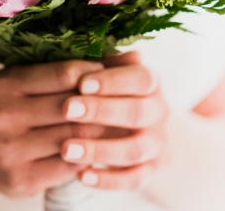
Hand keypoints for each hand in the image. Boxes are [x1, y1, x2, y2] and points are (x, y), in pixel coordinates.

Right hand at [0, 60, 115, 197]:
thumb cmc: (14, 110)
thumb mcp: (29, 83)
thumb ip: (72, 67)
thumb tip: (135, 55)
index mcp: (5, 83)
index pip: (65, 74)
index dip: (95, 75)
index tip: (108, 77)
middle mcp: (1, 114)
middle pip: (72, 107)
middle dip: (102, 106)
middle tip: (122, 104)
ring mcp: (8, 149)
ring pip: (74, 137)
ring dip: (101, 133)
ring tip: (116, 126)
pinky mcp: (19, 178)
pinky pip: (69, 166)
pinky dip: (88, 157)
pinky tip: (94, 149)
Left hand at [60, 52, 168, 190]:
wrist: (150, 128)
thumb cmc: (117, 92)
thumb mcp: (114, 73)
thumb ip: (103, 62)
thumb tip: (88, 43)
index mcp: (150, 83)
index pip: (140, 79)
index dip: (112, 81)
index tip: (82, 82)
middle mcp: (159, 112)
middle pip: (136, 112)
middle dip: (101, 111)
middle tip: (67, 109)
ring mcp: (156, 144)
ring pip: (133, 149)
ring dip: (99, 150)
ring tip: (66, 149)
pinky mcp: (150, 170)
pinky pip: (133, 179)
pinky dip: (108, 180)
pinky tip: (81, 177)